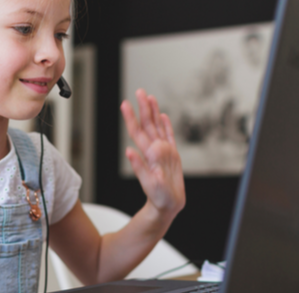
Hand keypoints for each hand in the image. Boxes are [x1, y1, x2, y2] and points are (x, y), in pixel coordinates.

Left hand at [121, 88, 185, 218]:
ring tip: (149, 98)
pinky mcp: (172, 156)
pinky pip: (170, 137)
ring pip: (157, 127)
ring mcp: (164, 152)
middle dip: (143, 108)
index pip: (138, 132)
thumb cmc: (159, 198)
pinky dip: (166, 125)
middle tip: (139, 92)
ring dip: (153, 112)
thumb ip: (139, 167)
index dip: (131, 118)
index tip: (125, 104)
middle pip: (147, 125)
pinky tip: (163, 116)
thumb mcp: (149, 184)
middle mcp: (155, 150)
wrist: (168, 206)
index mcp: (149, 154)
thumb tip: (128, 151)